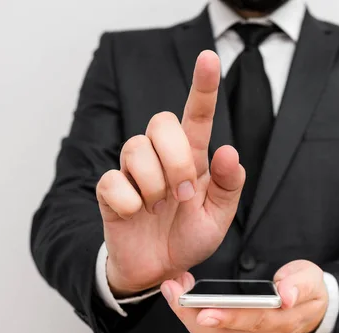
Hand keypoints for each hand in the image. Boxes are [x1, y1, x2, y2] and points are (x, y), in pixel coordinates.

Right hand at [95, 51, 244, 295]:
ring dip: (154, 183)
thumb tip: (228, 151)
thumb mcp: (218, 217)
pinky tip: (136, 214)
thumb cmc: (188, 236)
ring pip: (134, 148)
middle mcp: (161, 157)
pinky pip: (113, 181)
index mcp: (192, 159)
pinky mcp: (110, 190)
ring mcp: (132, 172)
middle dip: (175, 158)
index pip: (196, 115)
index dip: (203, 86)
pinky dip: (130, 202)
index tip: (209, 57)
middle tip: (183, 193)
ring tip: (159, 207)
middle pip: (160, 122)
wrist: (158, 268)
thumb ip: (228, 186)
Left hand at [161, 260, 328, 332]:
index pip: (253, 321)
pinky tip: (183, 302)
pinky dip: (193, 323)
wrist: (310, 309)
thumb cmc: (306, 289)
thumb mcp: (310, 278)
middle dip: (193, 316)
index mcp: (284, 320)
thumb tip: (285, 295)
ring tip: (174, 292)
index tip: (204, 310)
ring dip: (188, 319)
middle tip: (175, 293)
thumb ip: (299, 284)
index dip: (228, 317)